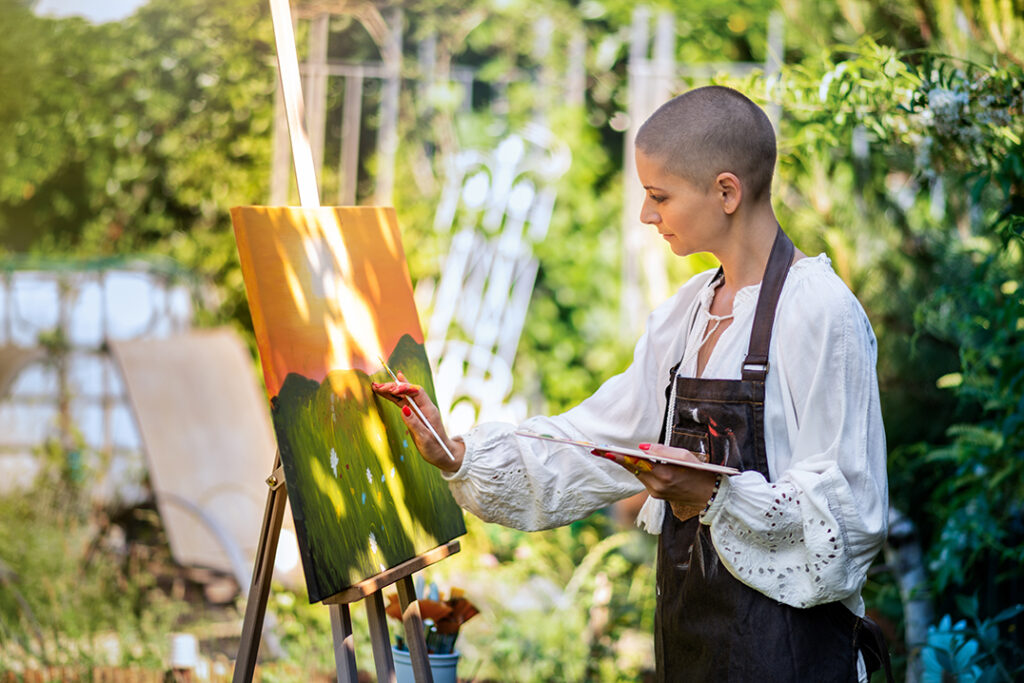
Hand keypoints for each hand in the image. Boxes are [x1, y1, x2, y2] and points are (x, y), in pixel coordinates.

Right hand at [371, 372, 464, 473]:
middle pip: (409, 391)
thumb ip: (414, 423)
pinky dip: (393, 397)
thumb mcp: (424, 437)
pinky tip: (386, 391)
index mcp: (429, 410)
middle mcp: (424, 407)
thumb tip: (403, 409)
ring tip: (377, 386)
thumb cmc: (435, 447)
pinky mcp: (413, 414)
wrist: (441, 453)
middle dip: (394, 387)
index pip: (417, 393)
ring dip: (391, 390)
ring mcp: (418, 410)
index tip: (392, 389)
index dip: (405, 387)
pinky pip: (402, 402)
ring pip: (404, 396)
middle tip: (378, 386)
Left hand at [592, 443, 717, 520]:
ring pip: (637, 475)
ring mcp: (656, 494)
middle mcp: (657, 487)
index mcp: (664, 475)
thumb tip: (641, 448)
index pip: (636, 464)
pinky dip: (638, 471)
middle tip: (598, 450)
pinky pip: (644, 480)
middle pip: (633, 470)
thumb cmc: (700, 471)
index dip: (619, 457)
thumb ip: (661, 451)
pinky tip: (631, 463)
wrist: (711, 496)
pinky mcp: (657, 497)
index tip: (604, 451)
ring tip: (610, 453)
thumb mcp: (684, 456)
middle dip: (617, 459)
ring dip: (627, 464)